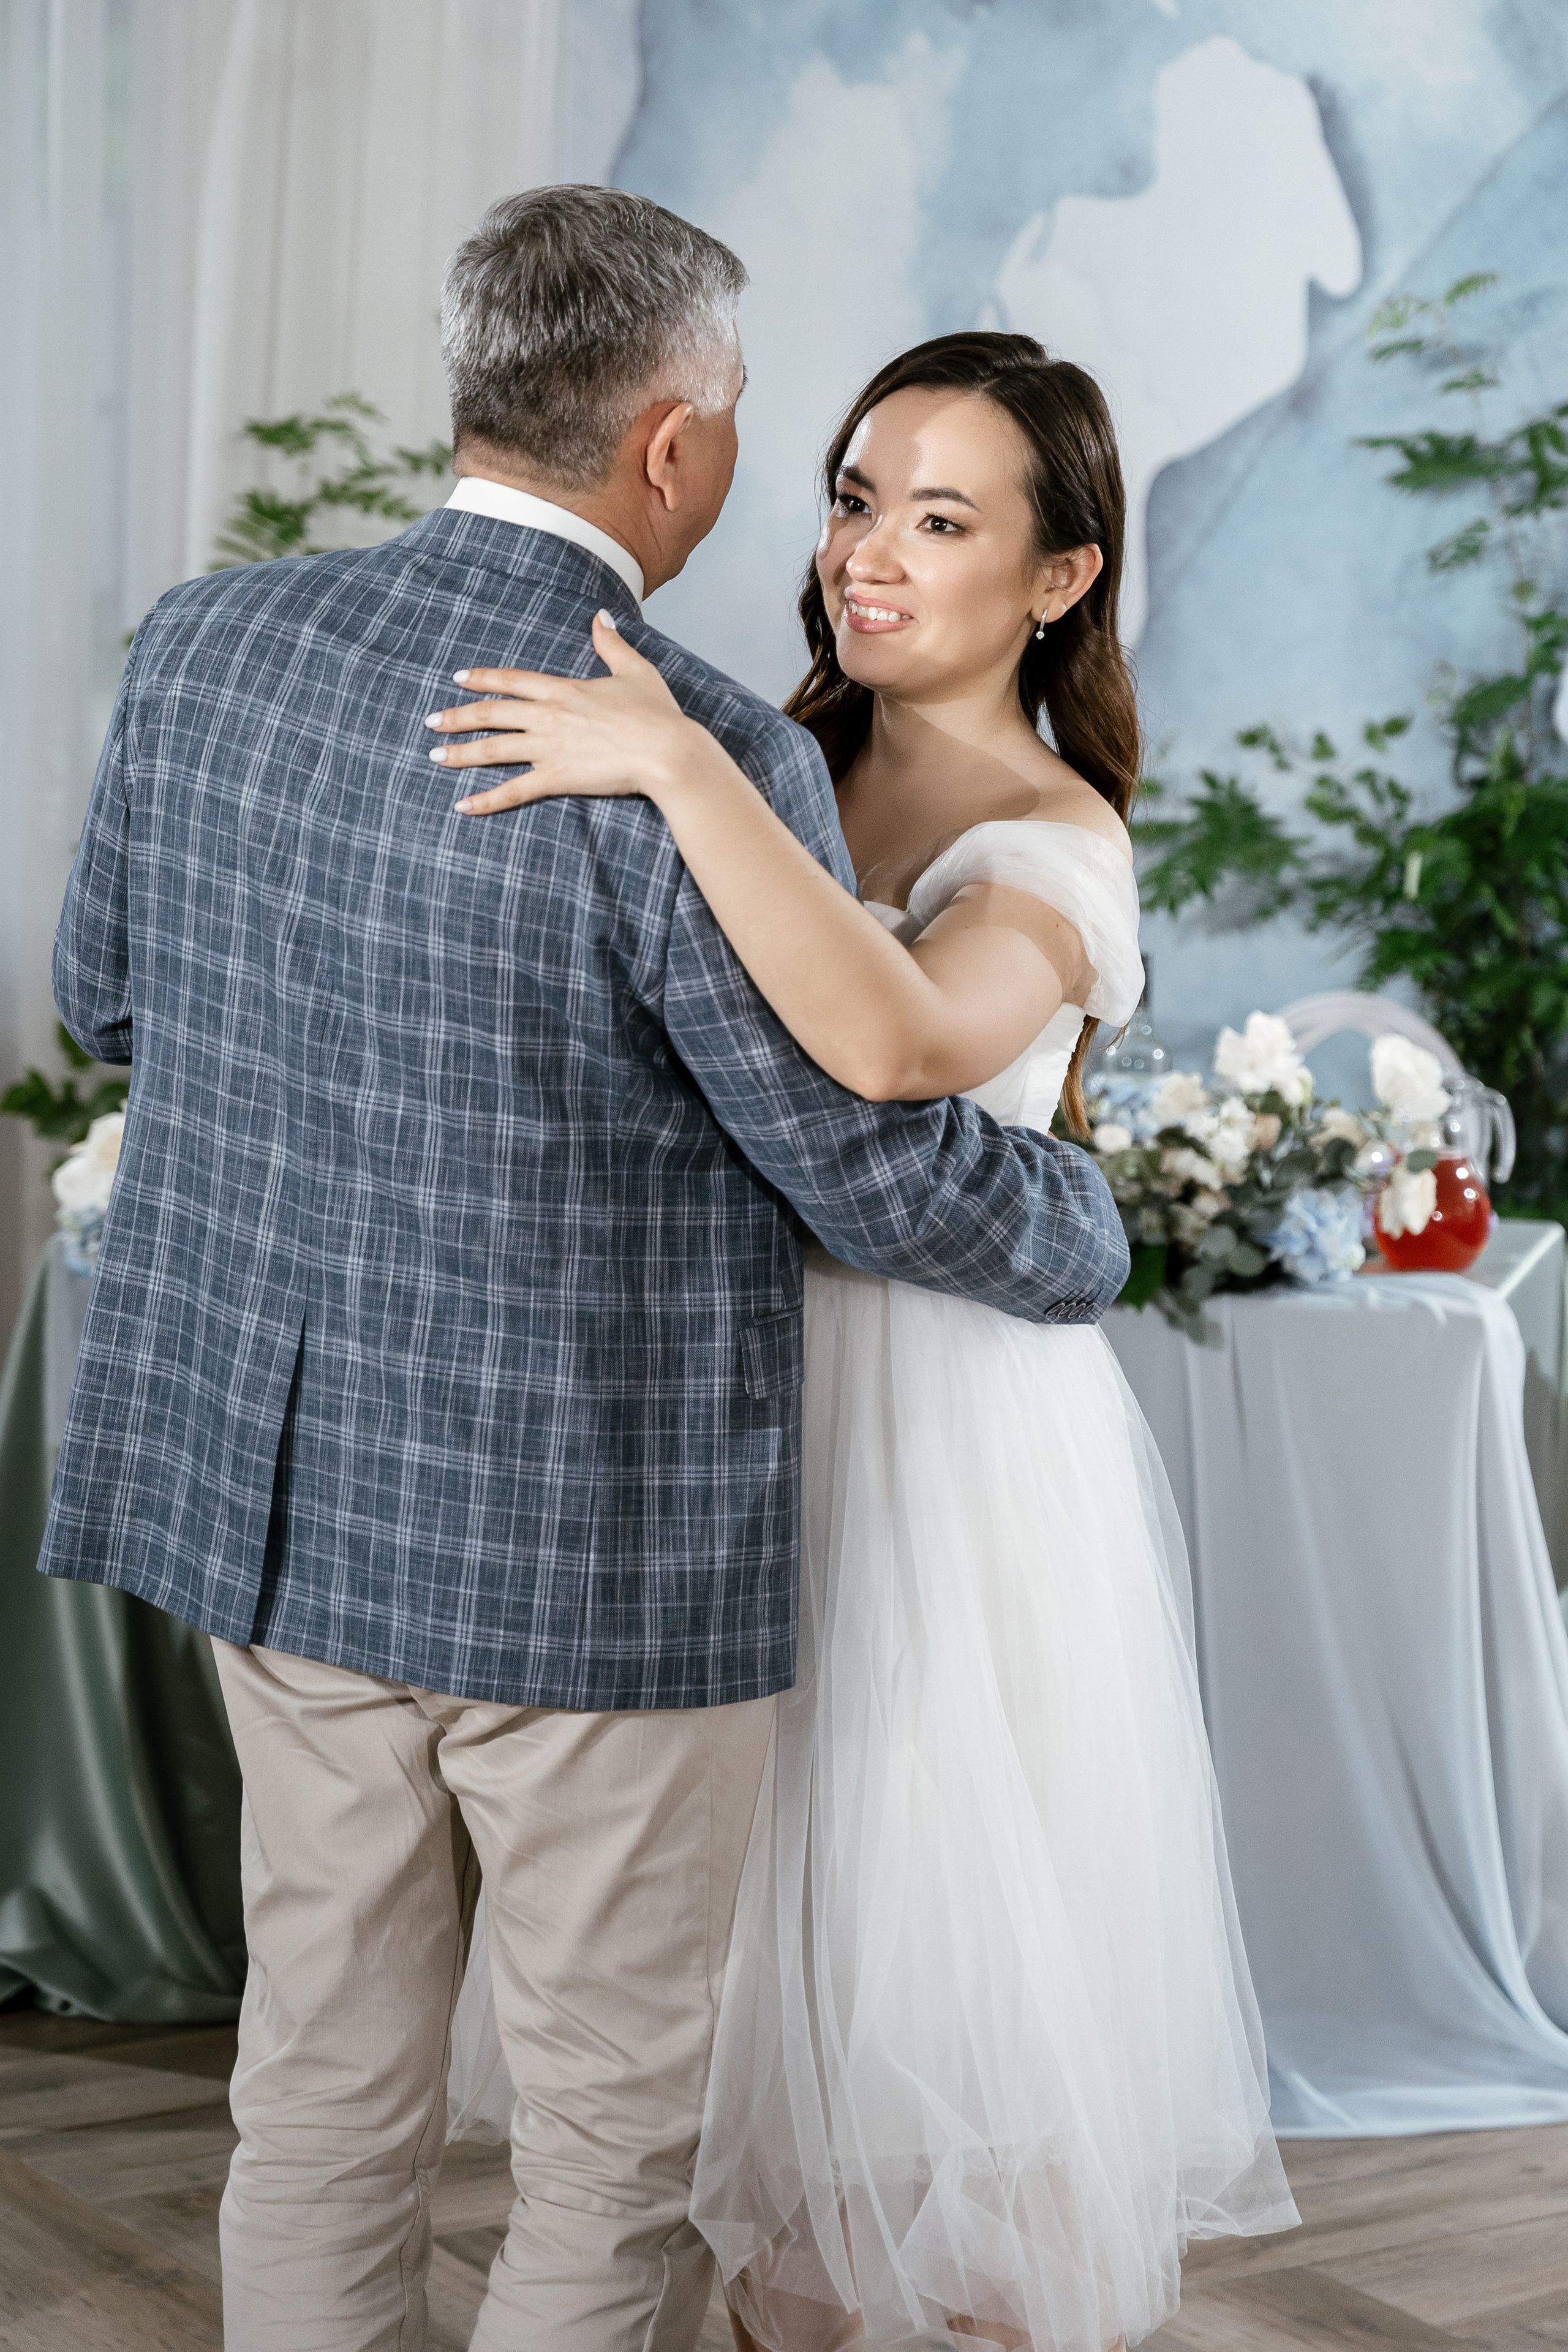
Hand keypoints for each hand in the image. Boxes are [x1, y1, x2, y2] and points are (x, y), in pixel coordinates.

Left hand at [425, 612, 698, 814]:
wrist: (667, 752)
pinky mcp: (557, 778)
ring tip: (435, 756)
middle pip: (492, 714)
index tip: (459, 679)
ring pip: (493, 749)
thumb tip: (601, 617)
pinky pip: (514, 791)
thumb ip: (611, 644)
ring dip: (460, 753)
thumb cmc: (657, 714)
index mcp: (564, 689)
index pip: (512, 681)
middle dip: (458, 717)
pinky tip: (463, 806)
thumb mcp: (635, 670)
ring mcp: (549, 748)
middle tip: (431, 721)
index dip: (483, 679)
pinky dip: (487, 800)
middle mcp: (548, 716)